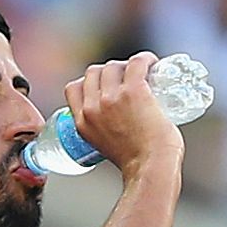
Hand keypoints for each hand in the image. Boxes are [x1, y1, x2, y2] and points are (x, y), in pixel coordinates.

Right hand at [62, 51, 182, 178]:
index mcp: (82, 123)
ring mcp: (112, 98)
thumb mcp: (102, 147)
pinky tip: (152, 63)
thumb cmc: (135, 163)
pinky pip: (136, 62)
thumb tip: (116, 125)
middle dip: (109, 71)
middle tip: (127, 78)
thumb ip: (102, 133)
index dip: (88, 82)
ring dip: (126, 64)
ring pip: (113, 65)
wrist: (150, 167)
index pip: (73, 88)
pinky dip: (145, 59)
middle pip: (93, 72)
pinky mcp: (134, 91)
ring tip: (141, 71)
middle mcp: (93, 108)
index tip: (103, 85)